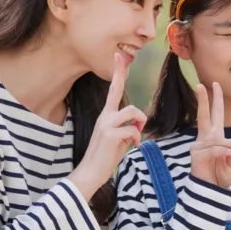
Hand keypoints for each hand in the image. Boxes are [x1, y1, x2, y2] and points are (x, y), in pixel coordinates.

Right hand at [69, 53, 145, 200]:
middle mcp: (104, 116)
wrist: (90, 173)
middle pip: (122, 95)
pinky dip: (137, 138)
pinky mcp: (110, 134)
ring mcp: (106, 124)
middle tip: (130, 83)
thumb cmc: (105, 158)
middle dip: (130, 95)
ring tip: (136, 136)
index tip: (118, 57)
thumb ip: (126, 129)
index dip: (117, 74)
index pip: (113, 91)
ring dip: (139, 122)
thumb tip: (138, 125)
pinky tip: (133, 147)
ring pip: (132, 111)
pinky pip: (133, 130)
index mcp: (106, 116)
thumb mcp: (118, 140)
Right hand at [190, 82, 230, 189]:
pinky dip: (224, 151)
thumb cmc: (220, 176)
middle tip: (202, 85)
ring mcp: (199, 146)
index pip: (215, 115)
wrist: (210, 192)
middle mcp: (205, 138)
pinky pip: (214, 150)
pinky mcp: (197, 155)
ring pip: (217, 139)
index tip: (216, 85)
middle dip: (204, 100)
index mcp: (214, 137)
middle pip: (203, 115)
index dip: (216, 100)